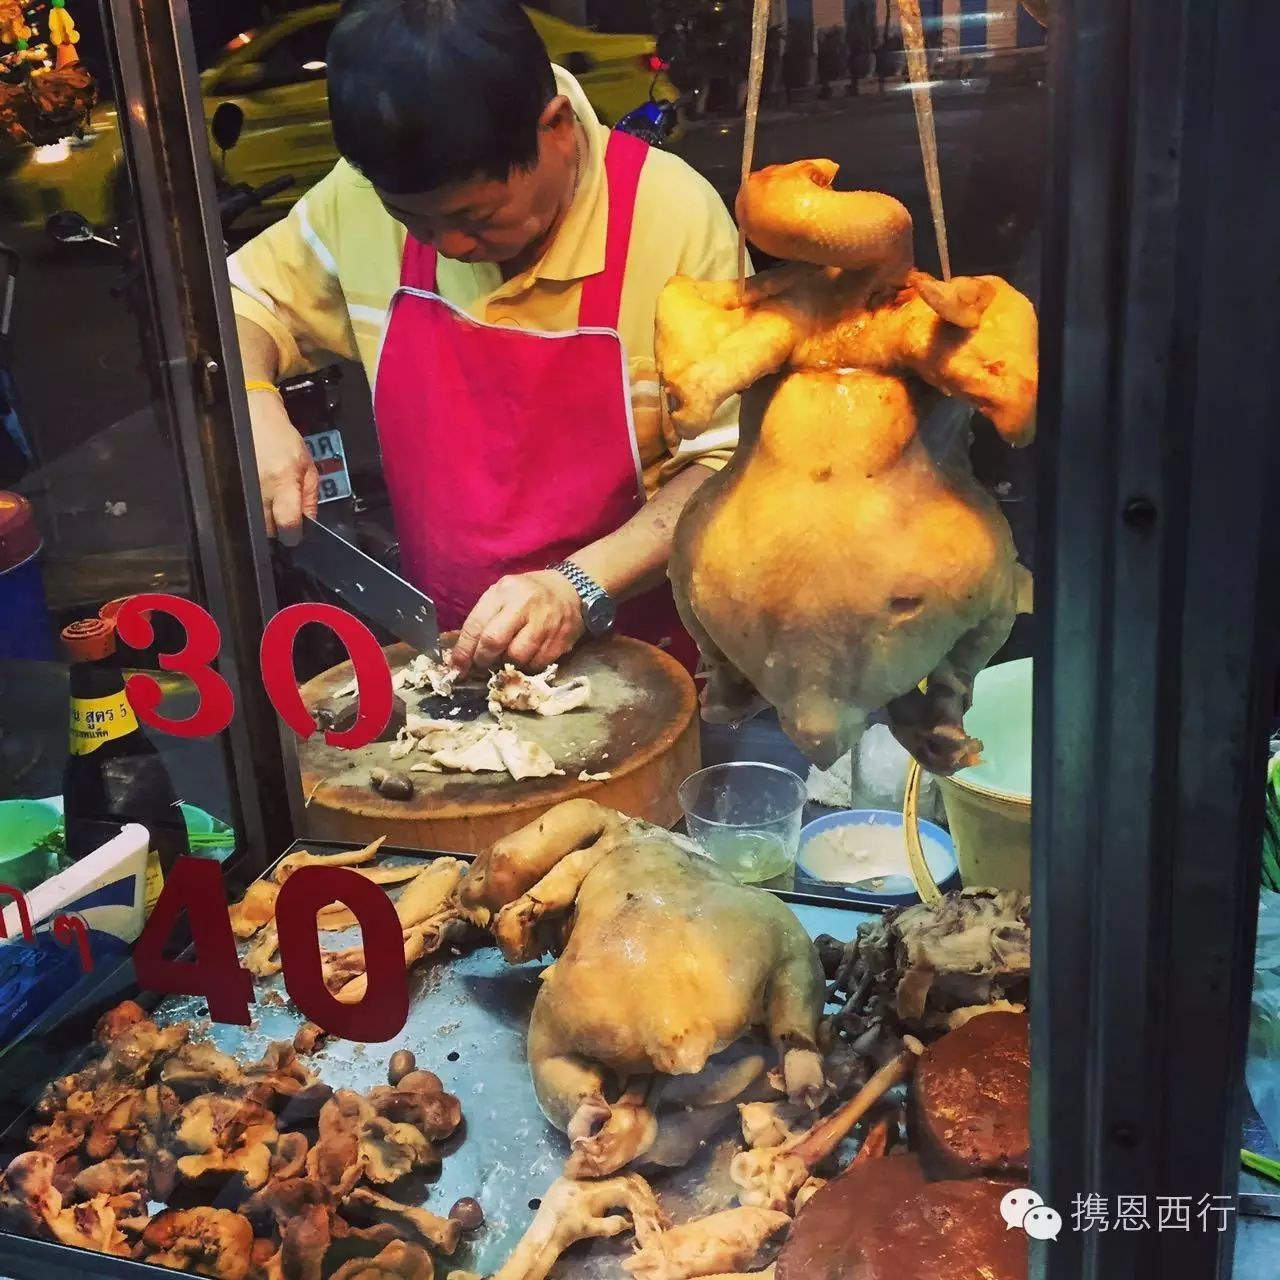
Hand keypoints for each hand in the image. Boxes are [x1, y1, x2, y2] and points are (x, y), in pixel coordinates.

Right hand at [248, 389, 317, 544]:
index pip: (288, 525)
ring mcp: (242, 488)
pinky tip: (257, 494)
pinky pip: (241, 510)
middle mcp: (260, 487)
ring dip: (264, 519)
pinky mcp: (229, 487)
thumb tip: (309, 523)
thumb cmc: (281, 438)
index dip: (293, 534)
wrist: (254, 415)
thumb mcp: (308, 466)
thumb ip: (311, 498)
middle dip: (278, 526)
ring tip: (269, 499)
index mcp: (283, 481)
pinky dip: (251, 508)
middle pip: (268, 530)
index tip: (295, 532)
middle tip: (283, 511)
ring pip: (254, 523)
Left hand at [451, 571, 583, 675]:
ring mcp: (545, 624)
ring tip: (506, 659)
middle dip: (483, 659)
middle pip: (494, 642)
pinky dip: (527, 667)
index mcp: (505, 592)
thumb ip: (485, 618)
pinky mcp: (560, 640)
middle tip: (482, 665)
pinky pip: (537, 665)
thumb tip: (464, 654)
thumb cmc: (528, 594)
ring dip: (506, 665)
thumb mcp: (503, 593)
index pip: (476, 625)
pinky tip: (526, 658)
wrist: (571, 590)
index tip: (457, 667)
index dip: (464, 651)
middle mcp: (524, 605)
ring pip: (516, 658)